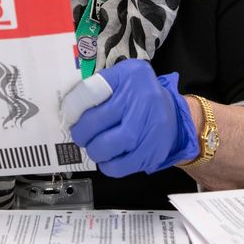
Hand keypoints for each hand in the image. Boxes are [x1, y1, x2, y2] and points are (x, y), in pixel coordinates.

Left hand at [60, 60, 199, 177]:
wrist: (174, 114)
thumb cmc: (139, 94)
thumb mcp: (121, 77)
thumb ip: (98, 85)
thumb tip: (70, 106)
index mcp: (130, 77)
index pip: (92, 91)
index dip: (74, 106)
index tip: (69, 114)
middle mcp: (143, 100)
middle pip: (98, 122)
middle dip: (82, 133)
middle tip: (81, 135)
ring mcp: (150, 128)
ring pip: (109, 147)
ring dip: (94, 150)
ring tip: (95, 146)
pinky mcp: (153, 151)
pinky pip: (121, 166)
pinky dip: (108, 165)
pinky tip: (108, 158)